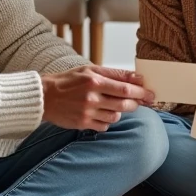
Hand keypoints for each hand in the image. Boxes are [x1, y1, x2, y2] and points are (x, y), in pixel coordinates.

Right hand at [41, 66, 155, 131]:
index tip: (150, 94)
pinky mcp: (83, 124)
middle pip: (124, 104)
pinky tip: (103, 113)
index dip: (141, 92)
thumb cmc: (68, 81)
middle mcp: (91, 98)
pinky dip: (108, 120)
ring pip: (116, 116)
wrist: (45, 97)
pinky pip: (105, 125)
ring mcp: (87, 113)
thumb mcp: (89, 70)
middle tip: (142, 101)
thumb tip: (137, 77)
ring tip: (115, 104)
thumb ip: (114, 74)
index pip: (125, 89)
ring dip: (121, 111)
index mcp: (94, 81)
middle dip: (136, 103)